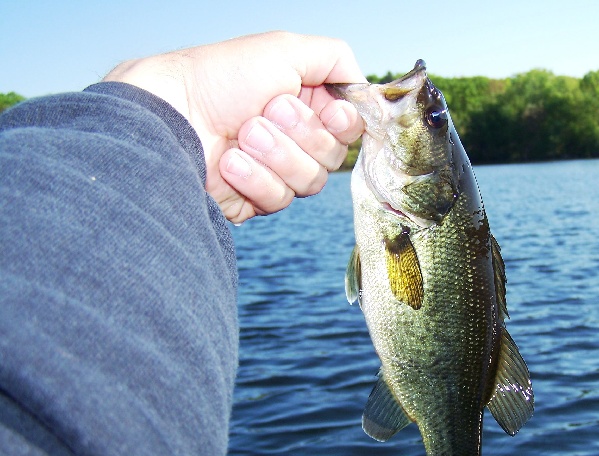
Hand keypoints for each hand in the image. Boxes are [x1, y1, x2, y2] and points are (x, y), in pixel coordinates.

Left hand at [103, 31, 364, 222]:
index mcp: (305, 103)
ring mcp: (276, 171)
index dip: (344, 124)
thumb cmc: (219, 79)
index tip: (331, 114)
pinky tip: (229, 162)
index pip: (350, 127)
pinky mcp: (256, 199)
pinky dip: (254, 177)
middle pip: (333, 155)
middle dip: (301, 134)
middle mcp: (295, 138)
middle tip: (267, 112)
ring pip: (310, 181)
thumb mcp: (283, 49)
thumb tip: (363, 86)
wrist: (170, 118)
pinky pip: (279, 199)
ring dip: (276, 154)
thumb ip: (334, 58)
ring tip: (241, 135)